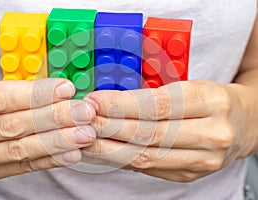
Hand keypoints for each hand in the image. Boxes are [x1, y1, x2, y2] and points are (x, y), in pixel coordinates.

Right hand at [0, 79, 95, 178]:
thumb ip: (12, 89)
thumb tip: (58, 90)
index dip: (35, 95)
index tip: (66, 89)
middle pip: (12, 126)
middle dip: (53, 118)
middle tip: (83, 112)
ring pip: (18, 149)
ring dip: (56, 141)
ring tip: (84, 134)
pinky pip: (21, 166)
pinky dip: (49, 160)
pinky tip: (71, 153)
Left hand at [83, 80, 253, 181]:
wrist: (241, 124)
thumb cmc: (210, 100)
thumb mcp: (189, 86)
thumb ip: (152, 98)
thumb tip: (109, 105)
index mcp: (211, 101)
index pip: (157, 105)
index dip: (121, 105)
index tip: (94, 101)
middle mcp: (212, 133)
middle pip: (149, 134)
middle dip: (110, 127)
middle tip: (83, 120)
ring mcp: (203, 160)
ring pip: (146, 157)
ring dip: (110, 148)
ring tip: (86, 138)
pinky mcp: (191, 175)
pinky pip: (149, 169)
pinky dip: (122, 160)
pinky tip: (104, 152)